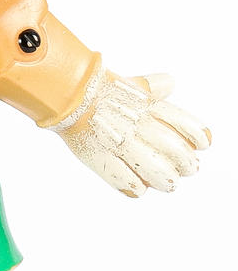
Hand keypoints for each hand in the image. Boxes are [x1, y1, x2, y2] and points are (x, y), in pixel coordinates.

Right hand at [53, 71, 210, 196]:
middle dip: (186, 164)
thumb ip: (152, 88)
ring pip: (160, 173)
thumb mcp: (130, 85)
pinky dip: (137, 188)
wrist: (68, 95)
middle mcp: (140, 126)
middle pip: (179, 153)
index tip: (202, 145)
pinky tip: (138, 186)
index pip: (188, 126)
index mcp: (150, 107)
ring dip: (166, 180)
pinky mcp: (103, 160)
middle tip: (186, 170)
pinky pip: (130, 184)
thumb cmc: (99, 91)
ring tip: (166, 183)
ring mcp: (122, 144)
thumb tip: (169, 82)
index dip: (199, 137)